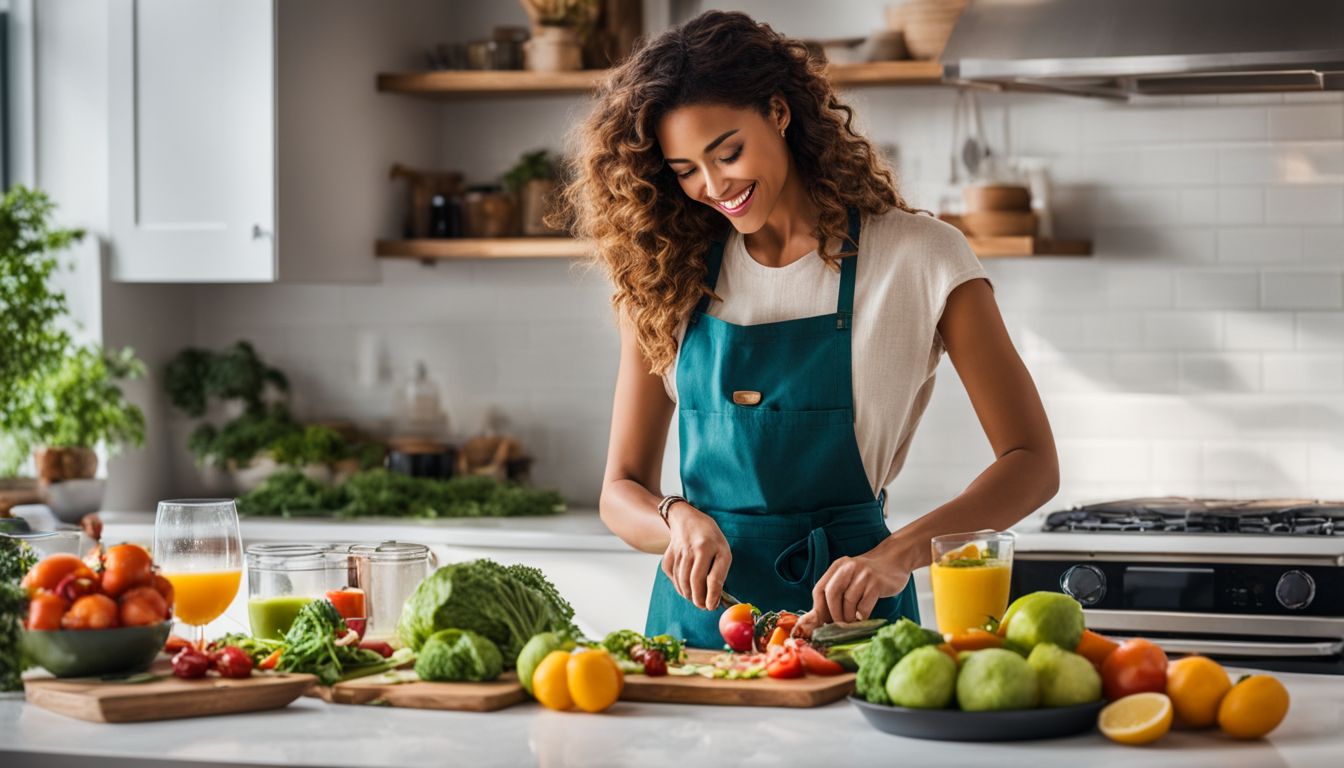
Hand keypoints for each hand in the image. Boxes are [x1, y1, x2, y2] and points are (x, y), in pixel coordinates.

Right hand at [661, 501, 731, 609]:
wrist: (686, 519)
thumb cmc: (710, 538)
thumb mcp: (723, 550)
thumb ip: (719, 573)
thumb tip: (715, 598)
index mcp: (709, 547)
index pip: (711, 577)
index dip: (712, 596)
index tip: (711, 606)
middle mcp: (693, 548)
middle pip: (694, 581)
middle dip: (698, 599)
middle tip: (703, 606)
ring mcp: (678, 551)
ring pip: (681, 581)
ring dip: (688, 594)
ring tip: (696, 598)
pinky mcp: (668, 555)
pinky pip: (672, 575)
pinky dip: (678, 585)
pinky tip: (685, 587)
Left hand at [794, 550, 910, 634]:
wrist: (895, 560)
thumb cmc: (868, 574)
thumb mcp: (849, 577)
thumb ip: (835, 593)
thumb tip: (818, 619)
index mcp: (838, 566)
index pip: (819, 589)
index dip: (819, 609)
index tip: (822, 622)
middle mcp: (849, 568)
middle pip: (832, 594)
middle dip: (833, 614)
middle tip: (839, 625)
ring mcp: (863, 574)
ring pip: (848, 601)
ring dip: (848, 617)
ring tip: (852, 622)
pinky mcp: (877, 583)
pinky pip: (864, 606)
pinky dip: (862, 616)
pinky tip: (863, 617)